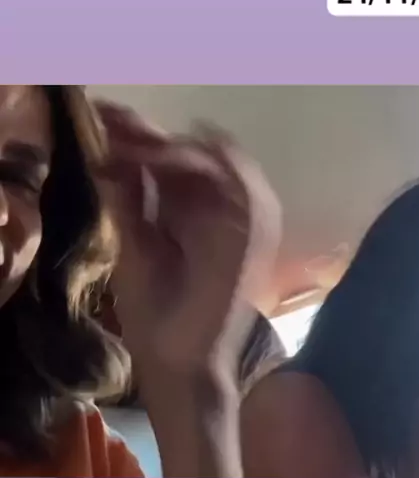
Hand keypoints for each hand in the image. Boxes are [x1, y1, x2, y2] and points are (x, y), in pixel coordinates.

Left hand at [94, 102, 281, 378]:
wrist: (179, 361)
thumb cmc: (157, 313)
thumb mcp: (135, 245)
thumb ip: (130, 201)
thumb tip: (111, 152)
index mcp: (197, 215)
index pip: (175, 163)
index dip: (143, 138)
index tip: (104, 118)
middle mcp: (224, 211)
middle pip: (196, 153)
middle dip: (153, 133)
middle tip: (110, 116)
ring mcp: (245, 220)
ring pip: (220, 159)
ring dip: (174, 145)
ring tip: (131, 136)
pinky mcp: (255, 234)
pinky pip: (240, 183)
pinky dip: (203, 163)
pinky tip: (163, 155)